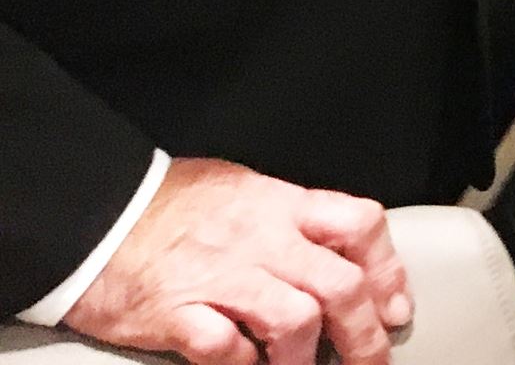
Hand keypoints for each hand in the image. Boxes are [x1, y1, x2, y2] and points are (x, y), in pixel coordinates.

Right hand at [63, 157, 410, 364]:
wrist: (96, 211)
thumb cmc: (168, 203)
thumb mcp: (243, 190)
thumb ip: (288, 219)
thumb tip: (335, 252)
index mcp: (281, 204)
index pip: (360, 225)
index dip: (387, 271)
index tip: (395, 307)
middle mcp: (261, 239)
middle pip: (339, 285)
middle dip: (365, 333)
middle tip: (372, 361)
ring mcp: (220, 277)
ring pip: (296, 320)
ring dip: (307, 359)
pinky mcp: (176, 314)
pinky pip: (225, 348)